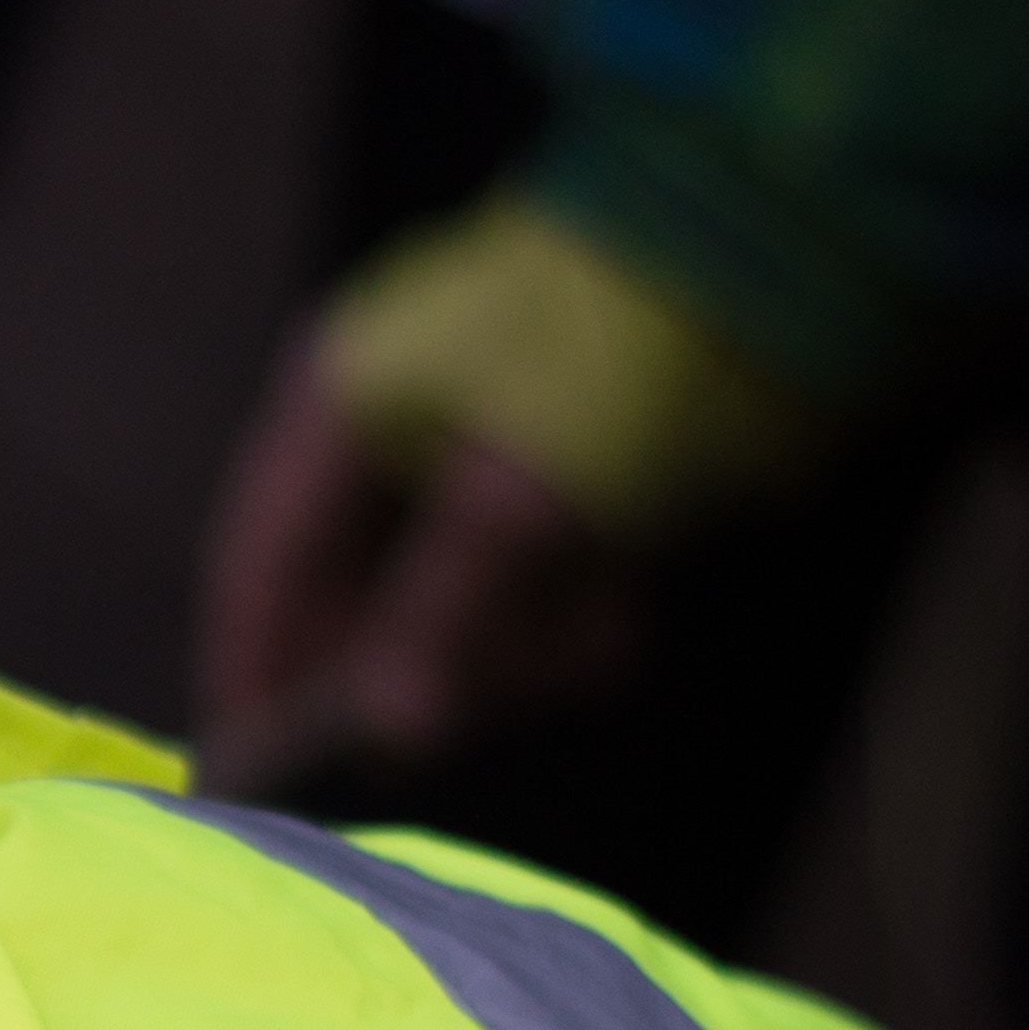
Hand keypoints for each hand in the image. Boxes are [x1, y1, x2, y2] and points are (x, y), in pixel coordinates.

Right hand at [191, 329, 646, 795]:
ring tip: (583, 651)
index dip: (255, 664)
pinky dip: (570, 624)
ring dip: (515, 653)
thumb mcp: (519, 492)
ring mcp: (481, 456)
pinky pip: (535, 590)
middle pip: (360, 597)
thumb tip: (389, 733)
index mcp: (346, 404)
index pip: (262, 556)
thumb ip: (441, 617)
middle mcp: (395, 432)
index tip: (255, 773)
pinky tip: (618, 628)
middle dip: (423, 667)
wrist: (773, 256)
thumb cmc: (615, 354)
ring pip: (456, 607)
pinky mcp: (562, 483)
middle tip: (469, 724)